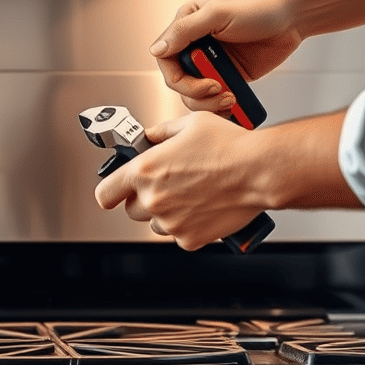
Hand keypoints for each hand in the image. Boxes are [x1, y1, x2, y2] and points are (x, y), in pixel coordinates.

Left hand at [94, 112, 273, 250]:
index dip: (111, 191)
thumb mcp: (188, 124)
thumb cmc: (229, 146)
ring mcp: (171, 223)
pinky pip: (180, 236)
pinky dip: (189, 226)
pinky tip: (204, 207)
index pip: (105, 193)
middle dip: (144, 199)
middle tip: (167, 186)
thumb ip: (160, 132)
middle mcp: (153, 199)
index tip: (117, 190)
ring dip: (166, 214)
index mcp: (144, 170)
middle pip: (131, 210)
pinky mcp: (190, 239)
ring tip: (190, 195)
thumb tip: (148, 137)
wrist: (259, 171)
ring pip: (156, 224)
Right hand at [148, 0, 302, 114]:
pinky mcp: (231, 76)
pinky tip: (234, 103)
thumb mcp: (217, 13)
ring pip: (196, 95)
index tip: (198, 82)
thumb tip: (157, 50)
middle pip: (179, 82)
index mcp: (187, 26)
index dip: (177, 77)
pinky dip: (223, 106)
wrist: (293, 16)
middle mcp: (197, 46)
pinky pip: (217, 98)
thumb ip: (184, 31)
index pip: (166, 59)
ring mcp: (214, 63)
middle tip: (217, 89)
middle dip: (196, 93)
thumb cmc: (259, 5)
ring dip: (210, 103)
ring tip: (230, 97)